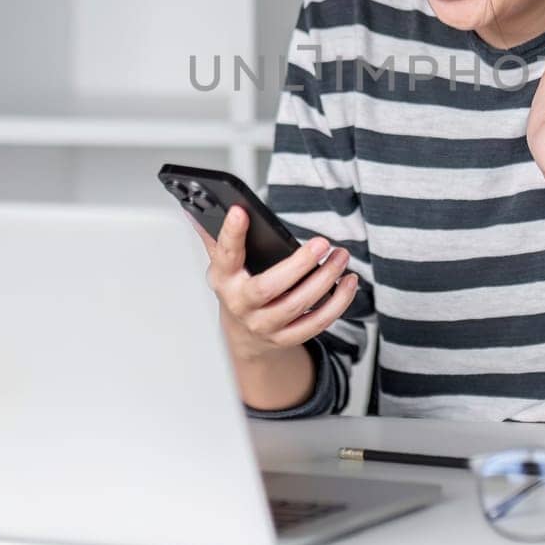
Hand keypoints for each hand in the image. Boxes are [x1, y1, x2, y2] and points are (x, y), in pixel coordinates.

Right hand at [186, 205, 358, 362]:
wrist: (244, 334)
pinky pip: (316, 323)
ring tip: (341, 257)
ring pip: (298, 304)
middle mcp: (241, 304)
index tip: (241, 211)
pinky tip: (348, 283)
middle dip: (299, 265)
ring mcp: (264, 324)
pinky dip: (337, 303)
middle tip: (322, 243)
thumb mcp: (224, 262)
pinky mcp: (287, 338)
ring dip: (325, 280)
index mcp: (224, 279)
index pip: (225, 255)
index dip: (232, 233)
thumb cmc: (238, 288)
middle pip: (268, 287)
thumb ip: (216, 235)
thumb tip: (196, 206)